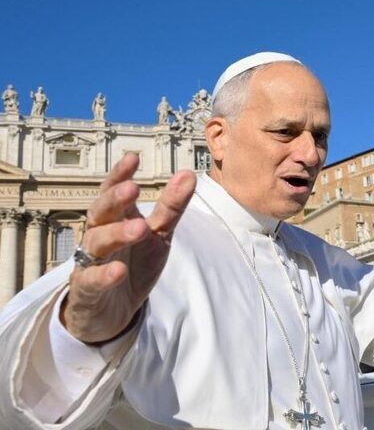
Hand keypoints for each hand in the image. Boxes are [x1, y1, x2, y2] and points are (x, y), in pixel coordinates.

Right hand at [61, 153, 195, 343]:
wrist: (114, 312)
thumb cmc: (133, 264)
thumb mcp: (158, 235)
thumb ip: (171, 207)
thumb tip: (188, 173)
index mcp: (114, 219)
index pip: (113, 193)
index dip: (120, 175)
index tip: (132, 158)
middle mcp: (98, 236)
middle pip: (100, 213)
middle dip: (115, 200)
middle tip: (133, 188)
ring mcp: (90, 263)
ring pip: (97, 243)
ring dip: (117, 234)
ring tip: (140, 227)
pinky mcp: (87, 291)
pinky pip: (92, 280)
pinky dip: (104, 275)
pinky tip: (118, 271)